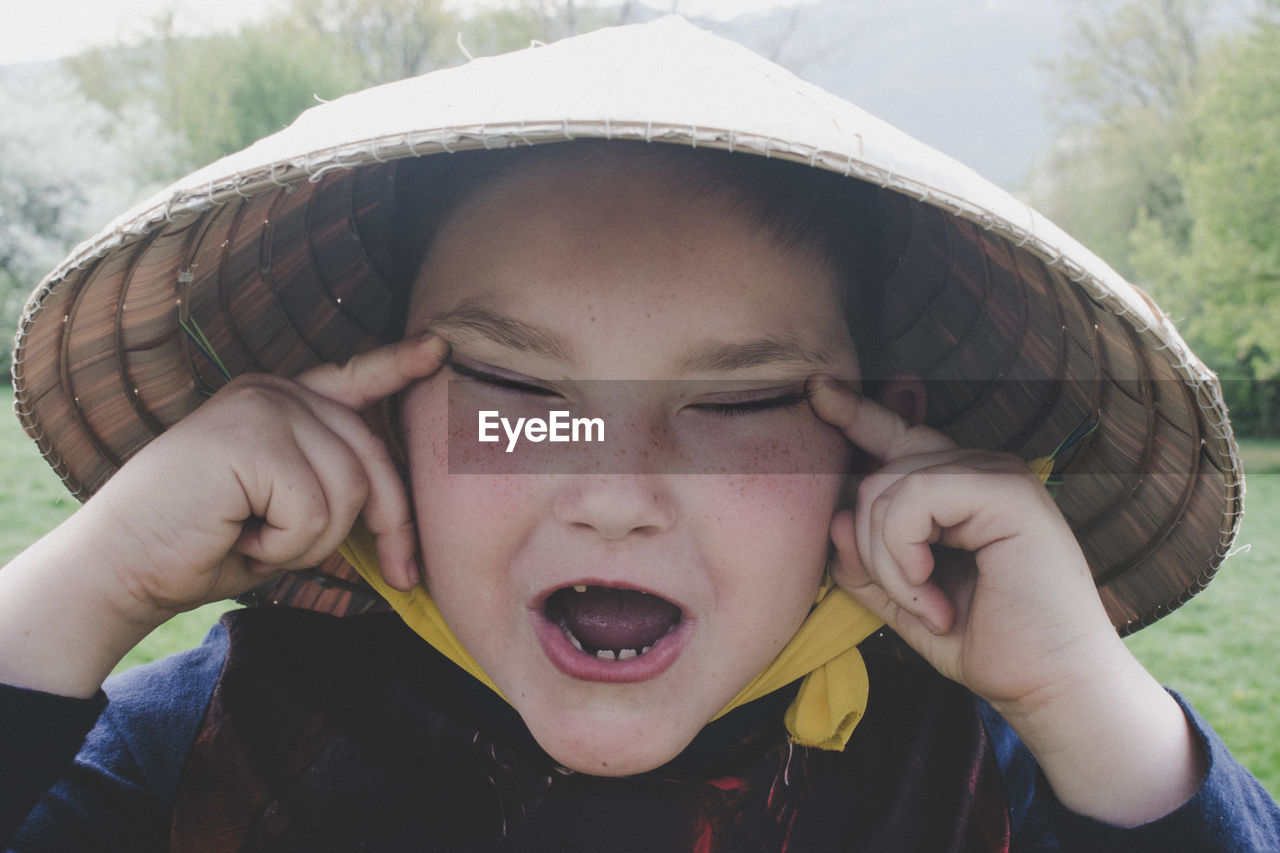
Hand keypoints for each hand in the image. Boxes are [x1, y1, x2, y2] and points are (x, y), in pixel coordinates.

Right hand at [85, 333, 448, 622]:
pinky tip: (241, 537)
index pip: (354, 380)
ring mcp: (262, 407)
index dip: (398, 367)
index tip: (439, 350)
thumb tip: (401, 513)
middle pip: (372, 458)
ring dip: (312, 542)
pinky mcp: (250, 438)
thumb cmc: (205, 544)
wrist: (120, 566)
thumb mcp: (286, 509)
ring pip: (349, 490)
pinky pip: (315, 511)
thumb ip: (333, 485)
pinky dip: (287, 546)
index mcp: (283, 402)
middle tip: (389, 573)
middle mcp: (275, 392)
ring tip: (257, 539)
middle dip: (386, 526)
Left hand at [807, 376, 1205, 824]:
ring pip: (886, 487)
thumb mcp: (903, 600)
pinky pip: (913, 498)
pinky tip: (933, 593)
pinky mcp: (1007, 490)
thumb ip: (864, 561)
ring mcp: (996, 473)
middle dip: (873, 548)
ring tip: (929, 605)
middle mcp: (979, 468)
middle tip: (916, 603)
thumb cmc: (984, 642)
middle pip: (876, 472)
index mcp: (957, 487)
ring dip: (890, 563)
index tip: (816, 390)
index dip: (856, 412)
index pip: (896, 437)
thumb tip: (836, 519)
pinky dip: (904, 556)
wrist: (1048, 686)